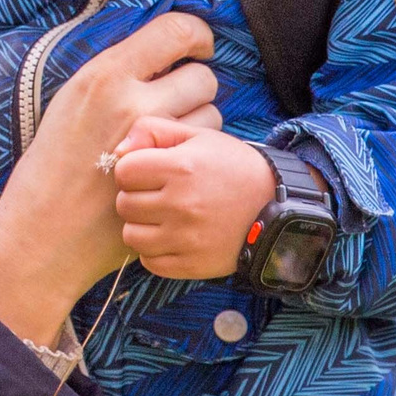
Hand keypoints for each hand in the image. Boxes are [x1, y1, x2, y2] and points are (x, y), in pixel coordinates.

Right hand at [0, 14, 219, 346]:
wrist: (43, 228)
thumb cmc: (52, 163)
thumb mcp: (71, 100)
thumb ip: (116, 74)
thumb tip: (161, 55)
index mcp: (104, 75)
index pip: (176, 30)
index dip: (197, 35)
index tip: (197, 46)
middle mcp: (133, 102)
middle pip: (202, 77)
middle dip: (195, 87)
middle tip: (174, 102)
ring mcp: (154, 142)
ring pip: (210, 114)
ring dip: (197, 122)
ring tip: (163, 139)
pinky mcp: (168, 175)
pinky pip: (204, 150)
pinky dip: (194, 154)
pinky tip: (168, 163)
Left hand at [111, 117, 277, 281]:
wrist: (277, 208)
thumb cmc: (233, 168)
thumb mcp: (200, 136)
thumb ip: (155, 130)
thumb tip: (119, 149)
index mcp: (182, 168)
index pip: (124, 171)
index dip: (133, 169)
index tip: (149, 171)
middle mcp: (182, 204)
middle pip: (124, 204)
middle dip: (135, 197)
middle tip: (157, 194)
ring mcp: (186, 238)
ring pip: (131, 236)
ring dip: (141, 226)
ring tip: (162, 217)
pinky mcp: (192, 264)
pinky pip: (149, 262)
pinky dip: (155, 251)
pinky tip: (171, 237)